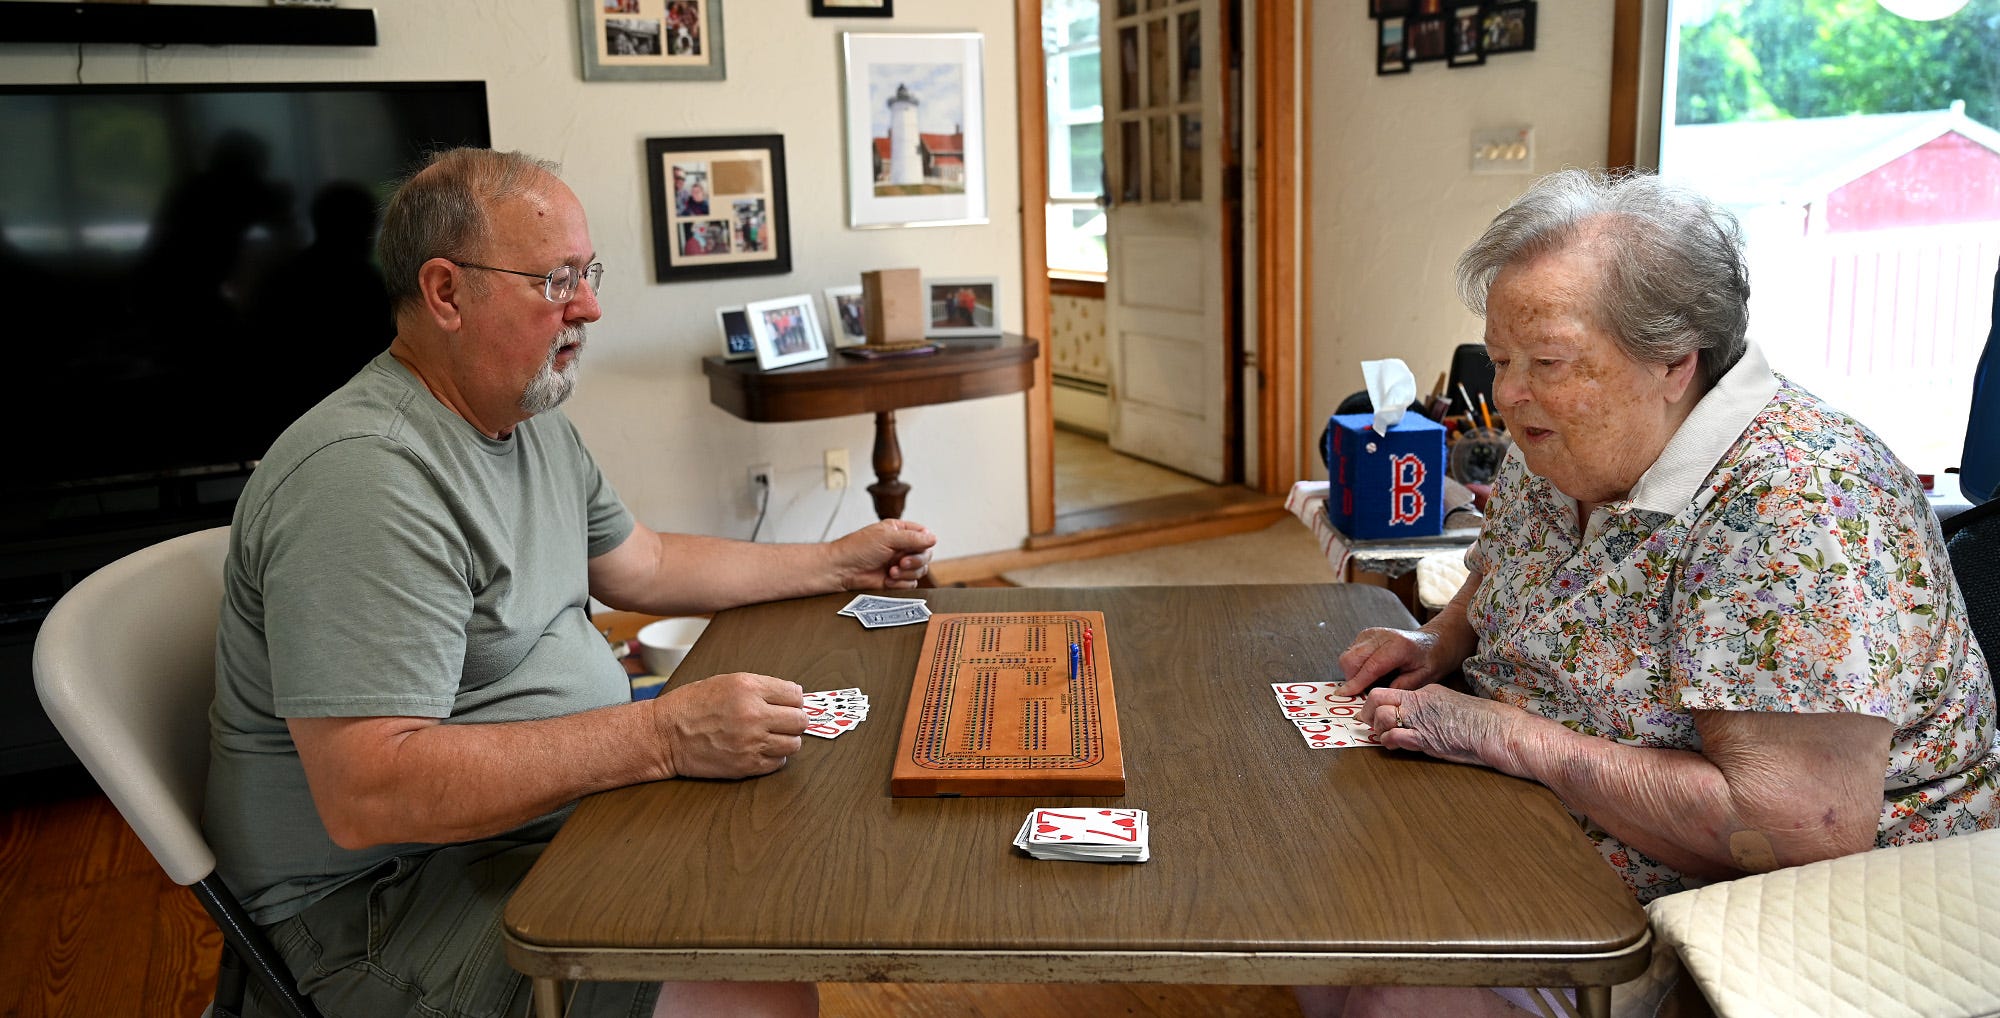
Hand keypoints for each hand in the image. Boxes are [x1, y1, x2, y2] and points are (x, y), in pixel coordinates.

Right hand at [650, 672, 805, 778]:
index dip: (793, 700)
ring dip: (786, 740)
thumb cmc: (691, 706)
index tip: (787, 704)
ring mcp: (751, 742)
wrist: (664, 735)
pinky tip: (759, 749)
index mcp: (748, 688)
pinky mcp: (746, 765)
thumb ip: (760, 687)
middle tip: (782, 722)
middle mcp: (753, 715)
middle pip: (800, 721)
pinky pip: (778, 763)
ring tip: (771, 737)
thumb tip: (793, 696)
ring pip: (794, 744)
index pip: (796, 695)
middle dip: (794, 720)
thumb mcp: (726, 682)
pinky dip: (774, 758)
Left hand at [831, 519, 936, 588]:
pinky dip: (900, 583)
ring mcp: (899, 564)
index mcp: (899, 531)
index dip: (924, 543)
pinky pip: (911, 583)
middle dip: (915, 560)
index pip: (924, 535)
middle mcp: (901, 547)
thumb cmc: (857, 549)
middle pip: (925, 555)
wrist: (842, 570)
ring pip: (920, 570)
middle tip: (901, 561)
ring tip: (891, 571)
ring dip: (907, 573)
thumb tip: (933, 538)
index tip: (918, 546)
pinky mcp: (896, 580)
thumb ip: (912, 538)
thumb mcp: (887, 537)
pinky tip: (887, 579)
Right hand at [1336, 627, 1451, 694]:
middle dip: (1351, 679)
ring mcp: (1371, 634)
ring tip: (1370, 682)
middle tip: (1362, 692)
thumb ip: (1402, 687)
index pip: (1371, 666)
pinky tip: (1369, 672)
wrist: (1432, 642)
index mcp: (1398, 646)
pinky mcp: (1365, 635)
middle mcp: (1381, 636)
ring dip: (1352, 673)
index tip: (1346, 694)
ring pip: (1347, 656)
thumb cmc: (1429, 660)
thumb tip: (1379, 696)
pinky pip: (1350, 653)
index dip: (1357, 682)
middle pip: (1352, 658)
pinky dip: (1354, 666)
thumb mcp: (1423, 678)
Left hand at [1362, 684, 1535, 777]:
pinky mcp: (1426, 737)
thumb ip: (1433, 712)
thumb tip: (1417, 721)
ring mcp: (1423, 718)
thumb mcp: (1454, 709)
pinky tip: (1395, 745)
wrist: (1503, 731)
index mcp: (1429, 691)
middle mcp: (1422, 701)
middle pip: (1378, 697)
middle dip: (1368, 712)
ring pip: (1382, 715)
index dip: (1377, 703)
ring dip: (1378, 729)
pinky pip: (1395, 736)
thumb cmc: (1486, 724)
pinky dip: (1389, 742)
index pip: (1392, 690)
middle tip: (1369, 725)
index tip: (1372, 713)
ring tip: (1386, 737)